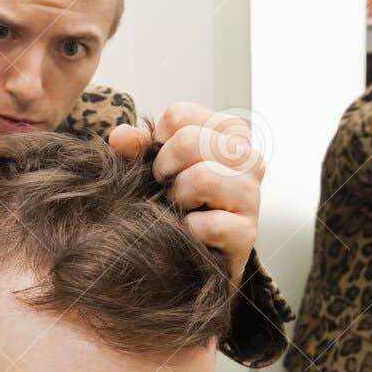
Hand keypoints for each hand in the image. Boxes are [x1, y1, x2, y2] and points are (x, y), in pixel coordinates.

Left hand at [108, 103, 263, 286]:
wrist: (199, 255)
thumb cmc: (182, 201)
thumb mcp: (161, 167)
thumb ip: (140, 148)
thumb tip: (119, 137)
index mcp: (229, 132)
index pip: (181, 116)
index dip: (158, 142)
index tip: (163, 164)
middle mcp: (248, 158)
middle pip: (189, 141)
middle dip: (164, 169)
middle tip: (165, 189)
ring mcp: (251, 195)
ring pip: (202, 178)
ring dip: (177, 198)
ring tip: (179, 208)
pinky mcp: (247, 233)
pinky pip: (208, 224)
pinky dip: (188, 230)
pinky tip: (190, 233)